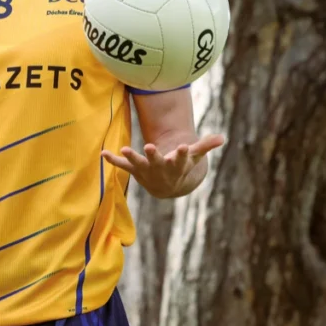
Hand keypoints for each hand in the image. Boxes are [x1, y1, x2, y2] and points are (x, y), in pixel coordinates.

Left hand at [101, 134, 224, 198]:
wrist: (167, 187)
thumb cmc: (181, 167)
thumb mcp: (194, 157)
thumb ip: (205, 146)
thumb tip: (222, 138)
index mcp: (176, 165)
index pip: (180, 159)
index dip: (181, 153)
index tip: (182, 146)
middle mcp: (160, 169)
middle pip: (157, 162)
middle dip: (153, 155)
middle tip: (150, 147)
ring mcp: (146, 170)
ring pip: (138, 164)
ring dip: (131, 157)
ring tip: (124, 149)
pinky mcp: (134, 170)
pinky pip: (122, 166)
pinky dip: (113, 160)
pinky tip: (104, 153)